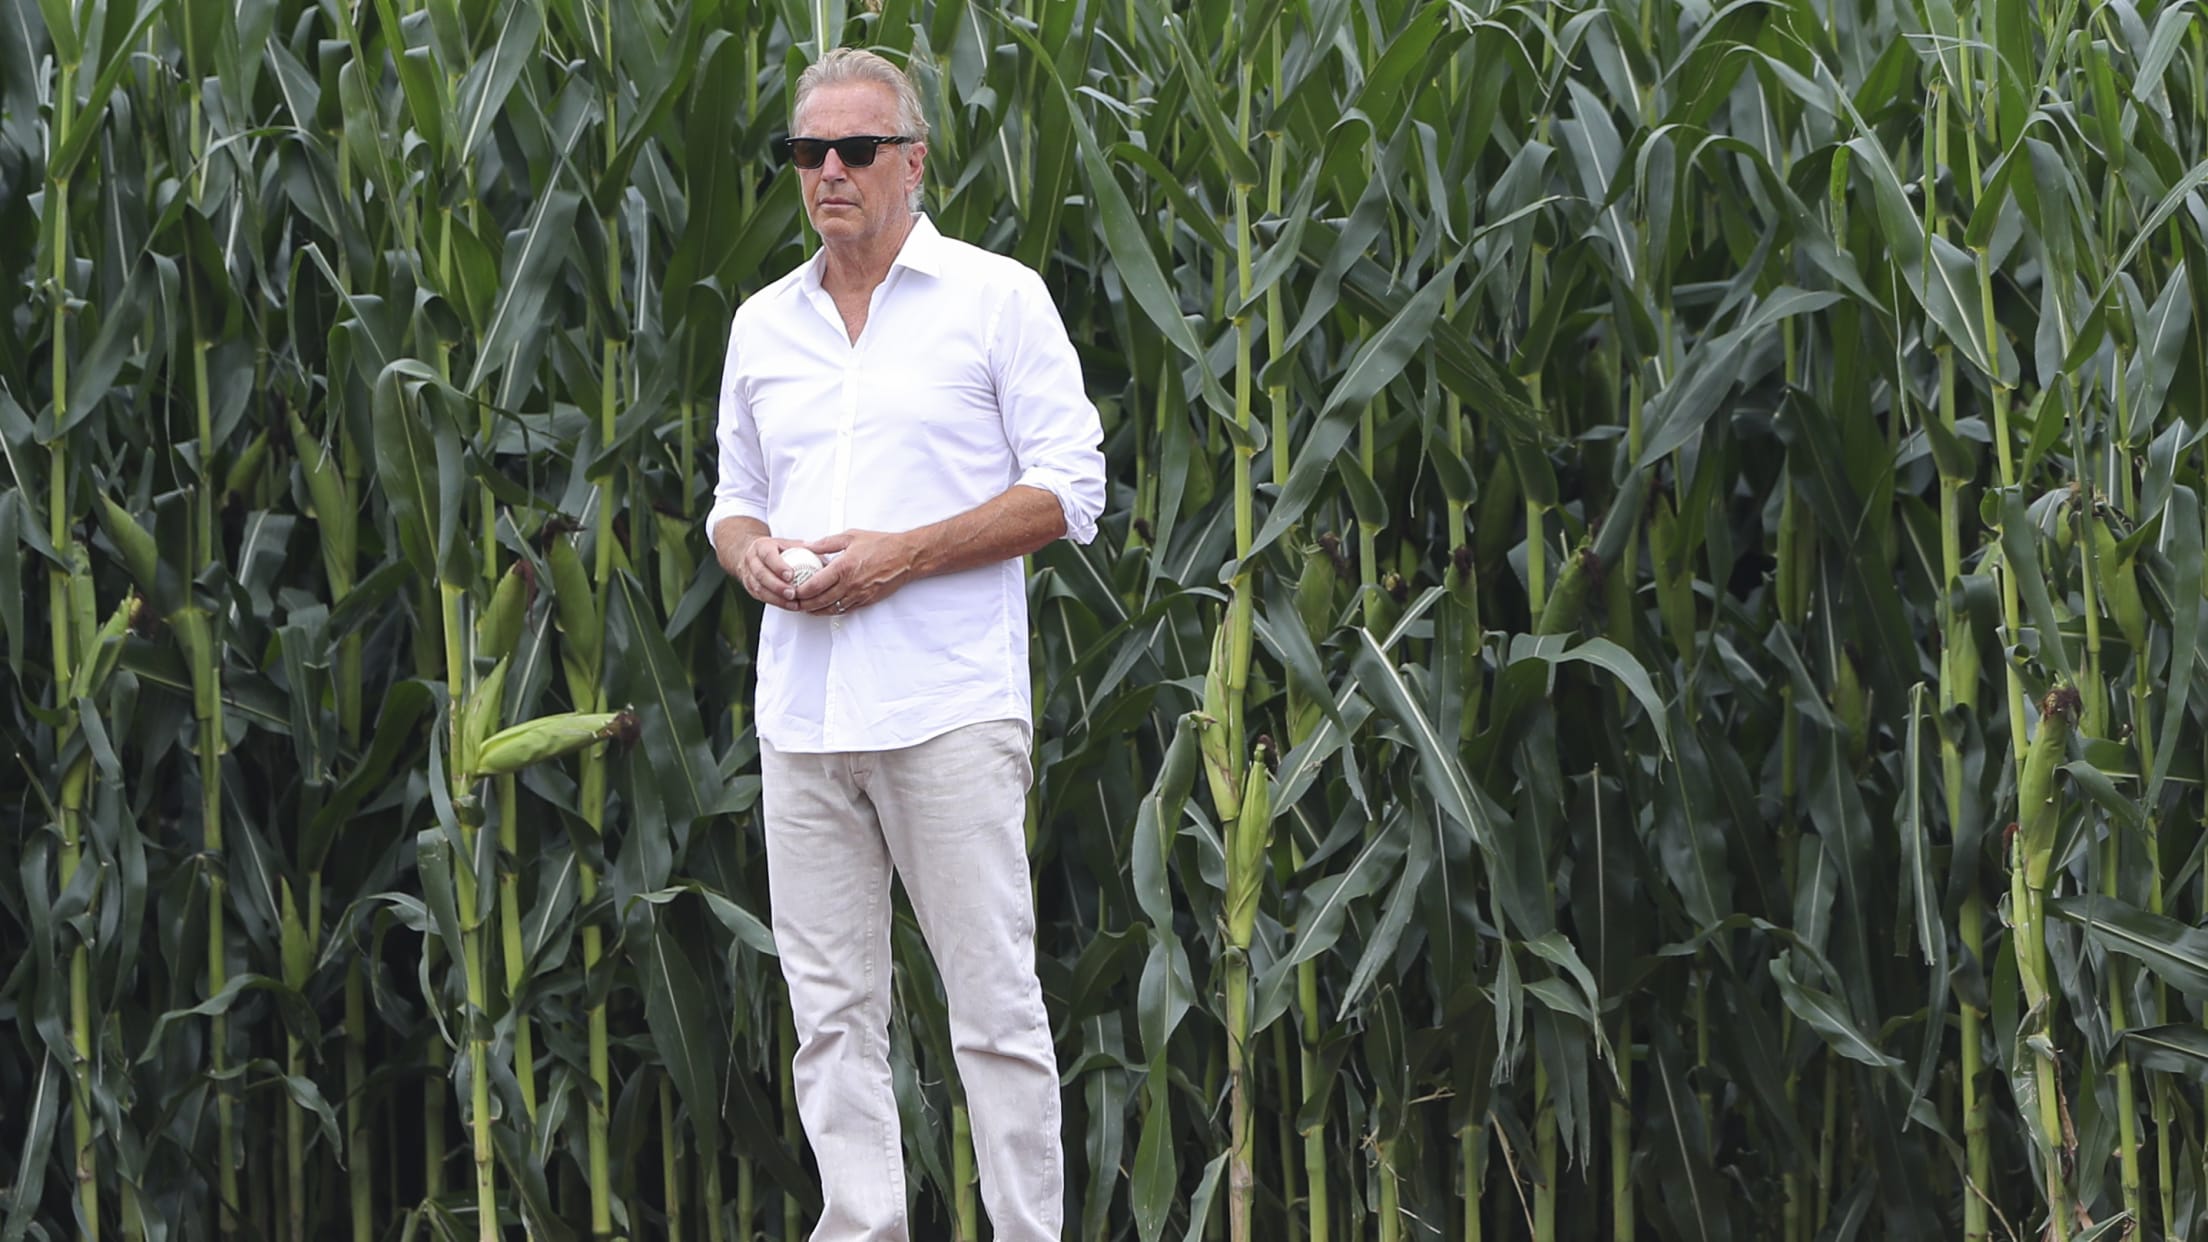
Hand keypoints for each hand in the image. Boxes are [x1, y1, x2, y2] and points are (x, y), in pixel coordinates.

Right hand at [735, 536, 816, 610]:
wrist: (755, 554)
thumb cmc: (776, 549)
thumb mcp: (788, 544)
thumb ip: (804, 548)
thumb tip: (826, 554)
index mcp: (762, 546)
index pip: (768, 555)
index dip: (778, 566)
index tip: (790, 575)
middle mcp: (752, 560)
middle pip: (761, 574)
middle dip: (777, 586)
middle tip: (792, 593)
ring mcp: (749, 575)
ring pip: (759, 588)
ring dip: (777, 598)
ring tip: (793, 603)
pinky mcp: (750, 588)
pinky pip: (761, 597)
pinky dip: (776, 603)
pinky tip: (790, 606)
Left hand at [791, 529, 918, 615]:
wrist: (906, 557)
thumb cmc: (882, 545)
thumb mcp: (851, 536)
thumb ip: (826, 543)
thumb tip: (808, 546)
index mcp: (843, 567)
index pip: (813, 585)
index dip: (799, 591)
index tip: (791, 589)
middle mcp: (849, 584)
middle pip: (819, 601)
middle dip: (802, 604)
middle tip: (793, 602)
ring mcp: (858, 595)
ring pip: (830, 609)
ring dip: (815, 610)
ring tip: (804, 608)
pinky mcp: (866, 600)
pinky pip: (844, 610)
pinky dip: (831, 610)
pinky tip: (824, 607)